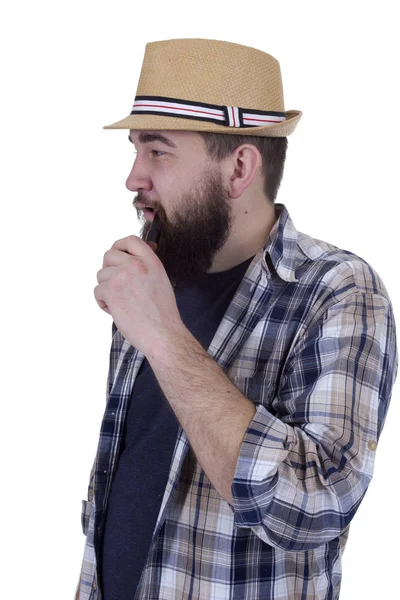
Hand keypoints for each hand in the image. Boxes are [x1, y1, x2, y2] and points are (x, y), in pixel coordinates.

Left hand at [94, 235, 182, 355]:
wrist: (163, 333)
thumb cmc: (163, 314)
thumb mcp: (161, 281)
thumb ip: (146, 267)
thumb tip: (132, 258)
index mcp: (151, 262)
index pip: (130, 240)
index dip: (120, 246)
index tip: (119, 255)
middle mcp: (136, 265)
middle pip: (109, 255)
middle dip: (109, 269)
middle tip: (116, 285)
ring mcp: (122, 276)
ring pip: (101, 275)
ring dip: (106, 289)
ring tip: (121, 303)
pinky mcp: (111, 291)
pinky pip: (97, 291)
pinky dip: (103, 303)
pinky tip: (117, 311)